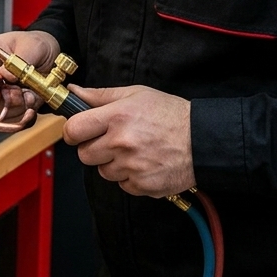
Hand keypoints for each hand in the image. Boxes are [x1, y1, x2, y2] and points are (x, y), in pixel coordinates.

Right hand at [0, 30, 58, 118]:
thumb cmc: (36, 45)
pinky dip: (23, 114)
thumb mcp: (33, 45)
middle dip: (4, 100)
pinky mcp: (6, 105)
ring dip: (16, 108)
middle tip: (20, 94)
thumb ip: (20, 58)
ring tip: (31, 95)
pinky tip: (32, 101)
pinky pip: (9, 118)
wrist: (50, 59)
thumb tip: (6, 76)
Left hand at [62, 84, 194, 197]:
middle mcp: (122, 143)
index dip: (72, 132)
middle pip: (84, 154)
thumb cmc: (170, 114)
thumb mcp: (136, 94)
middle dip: (94, 148)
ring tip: (134, 151)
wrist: (204, 140)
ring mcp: (132, 166)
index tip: (78, 133)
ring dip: (113, 164)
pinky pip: (123, 185)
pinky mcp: (143, 185)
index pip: (73, 130)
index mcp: (117, 117)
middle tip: (112, 141)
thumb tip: (73, 91)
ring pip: (103, 172)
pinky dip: (130, 177)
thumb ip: (100, 95)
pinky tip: (145, 163)